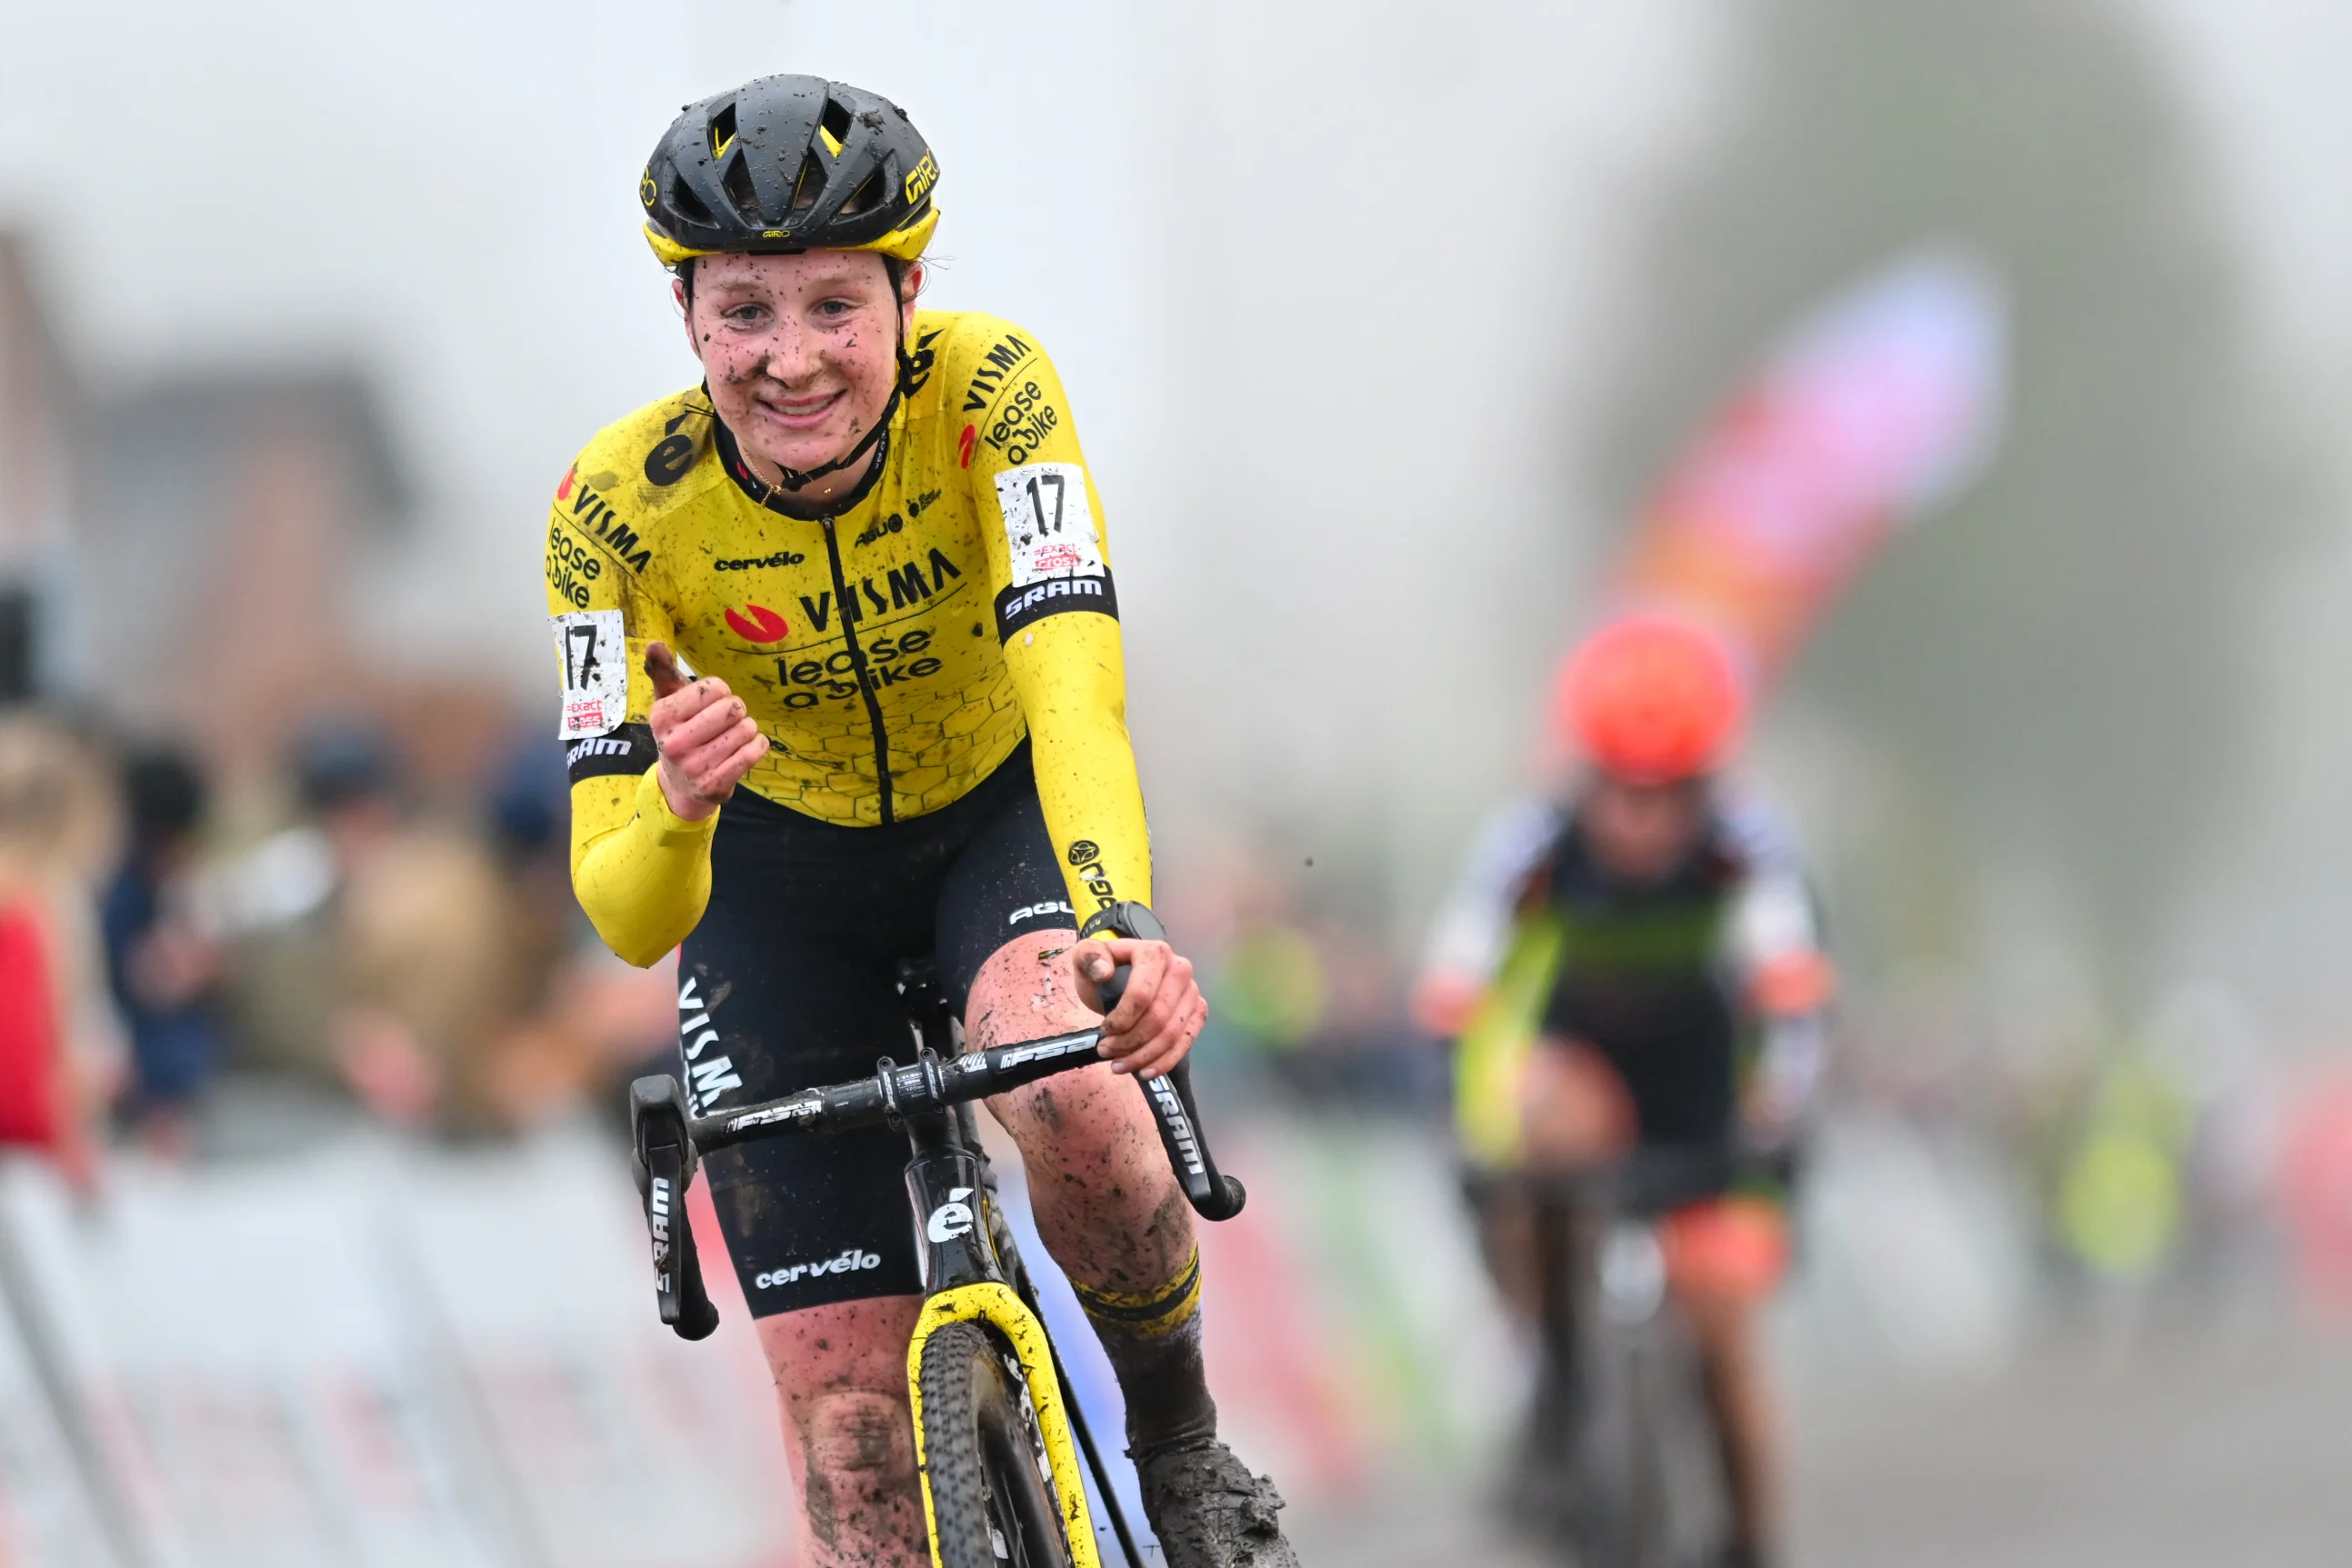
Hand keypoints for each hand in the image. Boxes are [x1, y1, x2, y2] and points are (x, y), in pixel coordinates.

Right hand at [646, 642, 767, 821]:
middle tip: (725, 722)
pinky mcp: (714, 785)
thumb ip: (663, 671)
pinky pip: (754, 751)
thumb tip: (654, 643)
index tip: (710, 704)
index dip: (720, 692)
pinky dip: (758, 745)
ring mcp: (694, 766)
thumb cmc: (680, 733)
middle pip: (732, 708)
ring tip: (733, 736)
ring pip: (746, 729)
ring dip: (747, 729)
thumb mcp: (668, 702)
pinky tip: (746, 747)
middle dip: (736, 711)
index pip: (714, 687)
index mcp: (661, 716)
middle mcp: (673, 742)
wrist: (680, 785)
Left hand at [1073, 937, 1206, 1079]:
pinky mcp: (1197, 1011)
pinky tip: (1145, 1071)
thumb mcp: (1085, 957)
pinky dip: (1166, 1061)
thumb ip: (1089, 956)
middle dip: (1130, 1042)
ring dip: (1144, 1056)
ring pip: (1172, 1034)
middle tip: (1106, 1051)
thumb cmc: (1103, 968)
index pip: (1141, 994)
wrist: (1121, 974)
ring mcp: (1192, 991)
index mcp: (1155, 953)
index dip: (1122, 1019)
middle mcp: (1180, 969)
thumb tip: (1104, 971)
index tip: (1104, 1031)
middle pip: (1159, 1018)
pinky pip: (1186, 1042)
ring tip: (1119, 1065)